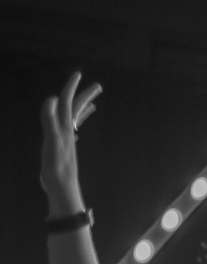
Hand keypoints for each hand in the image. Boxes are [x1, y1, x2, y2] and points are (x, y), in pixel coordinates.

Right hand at [40, 72, 101, 215]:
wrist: (62, 190)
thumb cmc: (56, 168)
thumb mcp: (51, 143)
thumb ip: (50, 121)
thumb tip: (52, 98)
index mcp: (64, 128)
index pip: (68, 103)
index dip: (71, 88)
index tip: (78, 73)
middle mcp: (68, 132)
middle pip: (78, 111)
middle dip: (86, 97)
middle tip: (98, 86)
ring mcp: (68, 142)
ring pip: (77, 122)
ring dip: (84, 111)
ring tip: (93, 104)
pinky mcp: (65, 151)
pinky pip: (71, 134)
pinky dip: (74, 127)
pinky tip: (75, 129)